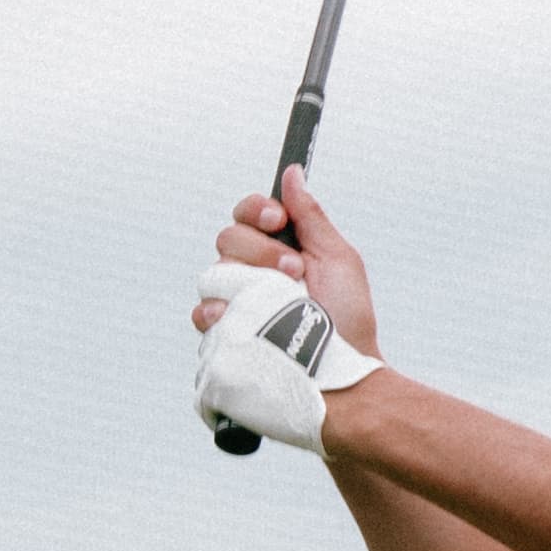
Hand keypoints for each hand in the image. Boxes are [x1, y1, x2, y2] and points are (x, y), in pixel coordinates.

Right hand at [196, 167, 382, 358]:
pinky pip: (201, 313)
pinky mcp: (223, 334)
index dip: (256, 210)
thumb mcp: (338, 260)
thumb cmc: (349, 321)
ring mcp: (234, 304)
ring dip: (246, 282)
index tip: (278, 220)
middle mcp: (251, 274)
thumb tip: (294, 173)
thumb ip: (311, 216)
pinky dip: (220, 313)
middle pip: (227, 237)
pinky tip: (241, 320)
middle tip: (294, 273)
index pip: (247, 214)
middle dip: (261, 250)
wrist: (342, 376)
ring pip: (212, 272)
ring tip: (280, 305)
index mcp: (277, 249)